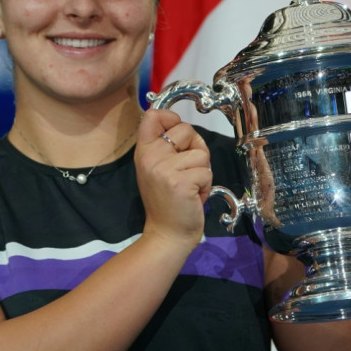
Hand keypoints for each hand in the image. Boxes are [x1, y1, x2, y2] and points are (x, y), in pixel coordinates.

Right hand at [134, 109, 212, 249]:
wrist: (166, 235)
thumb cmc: (167, 201)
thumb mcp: (157, 169)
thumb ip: (166, 147)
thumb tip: (183, 127)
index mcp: (143, 151)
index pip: (152, 115)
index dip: (172, 118)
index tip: (179, 137)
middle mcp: (150, 156)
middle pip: (186, 129)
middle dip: (196, 149)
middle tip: (187, 171)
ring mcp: (164, 169)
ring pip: (201, 152)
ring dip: (202, 171)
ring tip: (189, 186)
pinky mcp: (180, 182)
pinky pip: (207, 171)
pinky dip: (206, 185)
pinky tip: (193, 196)